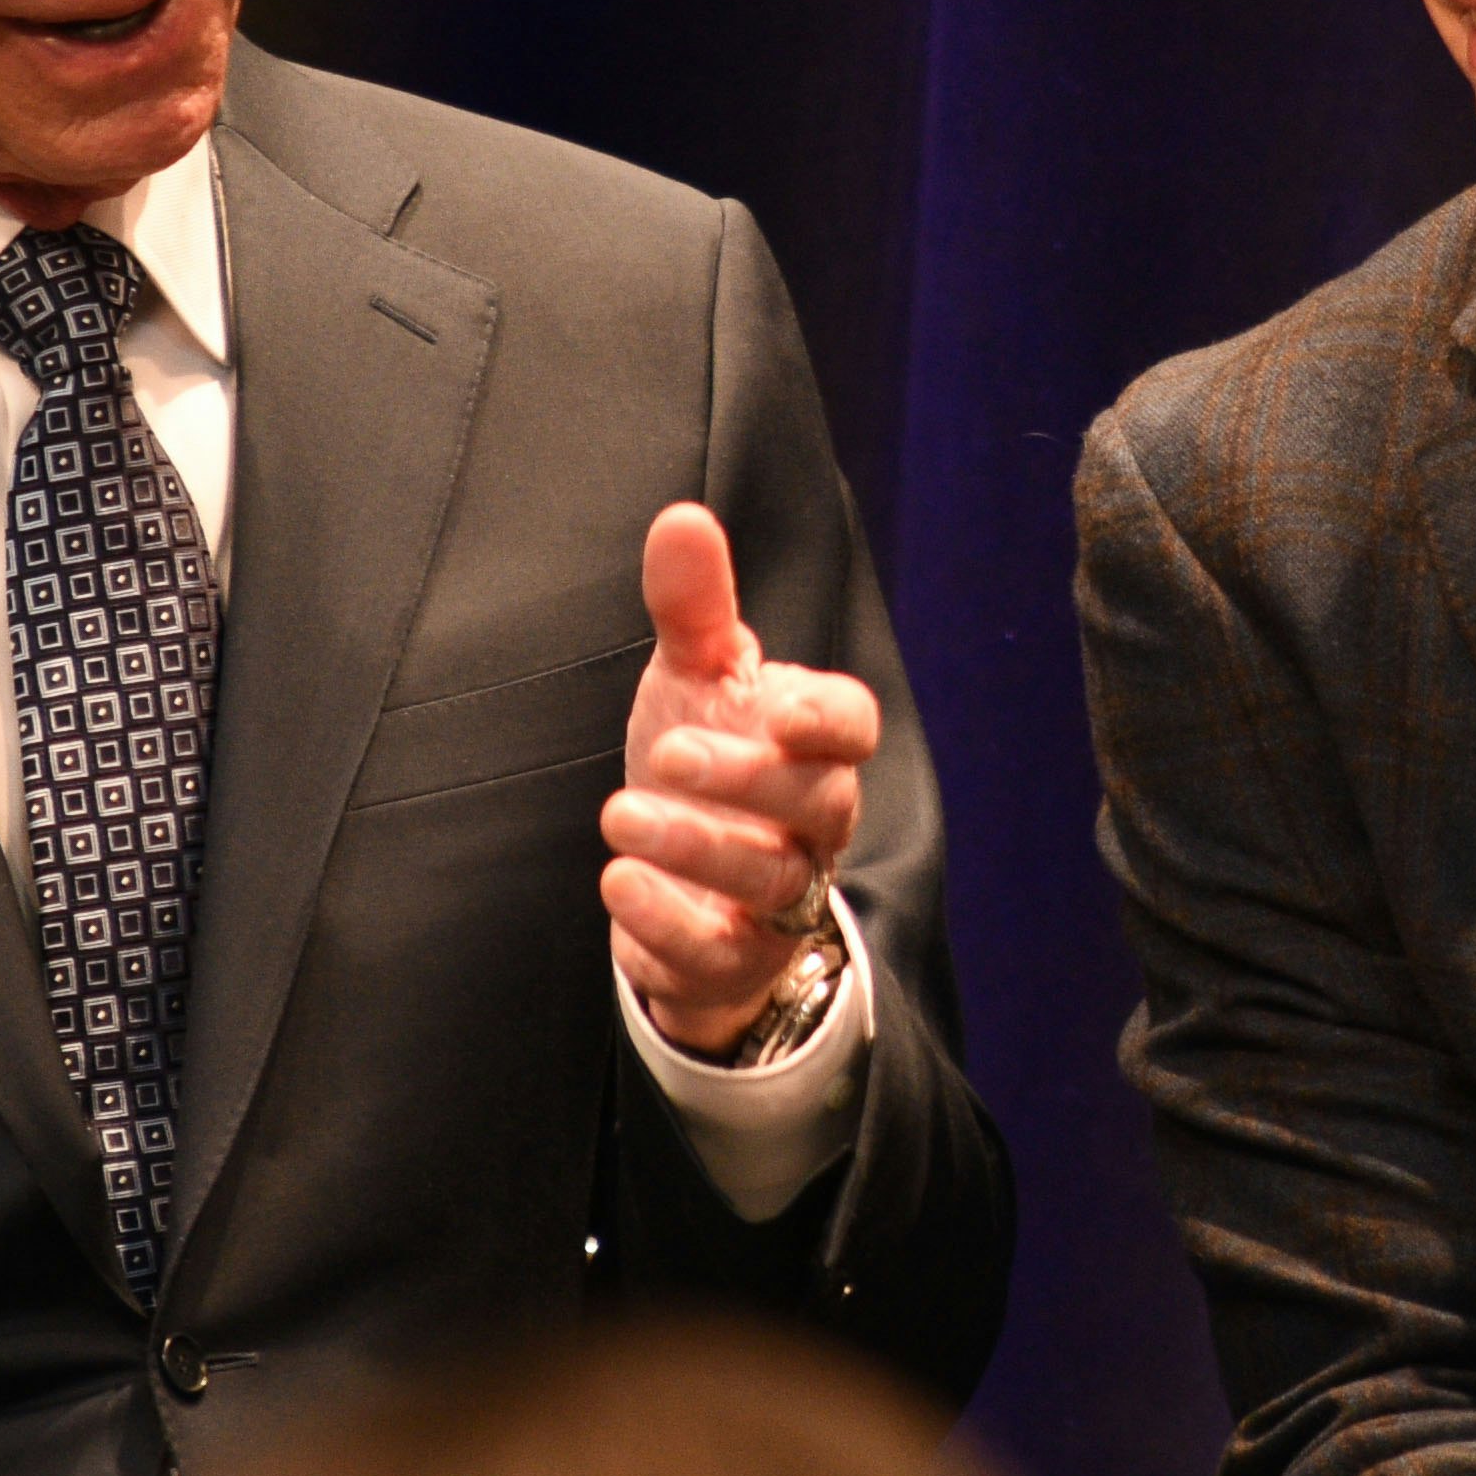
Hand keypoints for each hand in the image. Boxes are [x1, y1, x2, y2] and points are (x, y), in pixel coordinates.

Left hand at [610, 502, 878, 1053]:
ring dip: (697, 848)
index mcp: (812, 746)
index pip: (855, 728)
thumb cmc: (700, 760)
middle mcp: (811, 824)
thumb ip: (694, 607)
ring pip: (771, 881)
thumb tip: (681, 517)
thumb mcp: (693, 678)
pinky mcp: (733, 958)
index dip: (828, 723)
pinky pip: (719, 954)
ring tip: (620, 816)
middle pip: (820, 805)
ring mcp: (779, 898)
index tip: (780, 711)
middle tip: (665, 753)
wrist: (675, 883)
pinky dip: (668, 924)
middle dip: (747, 781)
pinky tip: (619, 883)